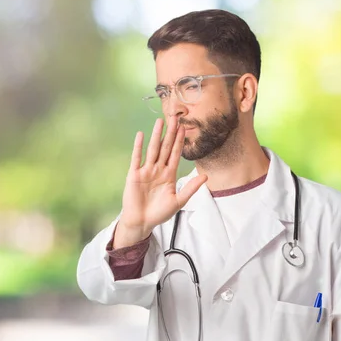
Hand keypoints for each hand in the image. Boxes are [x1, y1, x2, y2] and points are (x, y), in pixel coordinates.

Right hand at [113, 117, 207, 248]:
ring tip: (160, 121)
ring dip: (156, 135)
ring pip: (153, 150)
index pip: (175, 154)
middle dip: (170, 133)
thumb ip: (191, 188)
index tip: (184, 129)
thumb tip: (206, 176)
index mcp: (169, 175)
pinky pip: (137, 158)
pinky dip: (139, 147)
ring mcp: (146, 171)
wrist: (142, 222)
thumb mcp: (179, 201)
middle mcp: (158, 170)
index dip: (180, 142)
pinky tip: (141, 135)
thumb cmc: (160, 213)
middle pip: (165, 148)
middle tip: (175, 118)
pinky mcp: (134, 175)